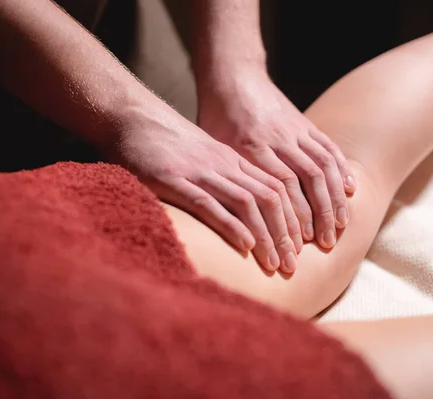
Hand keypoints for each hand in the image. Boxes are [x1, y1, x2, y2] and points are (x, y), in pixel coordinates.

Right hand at [105, 104, 301, 272]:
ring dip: (265, 236)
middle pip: (270, 198)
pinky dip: (231, 226)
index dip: (293, 220)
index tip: (299, 248)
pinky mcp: (174, 180)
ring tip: (275, 264)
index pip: (277, 189)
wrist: (133, 117)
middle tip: (293, 266)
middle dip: (286, 234)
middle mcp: (223, 165)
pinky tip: (245, 246)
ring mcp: (200, 172)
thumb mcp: (203, 158)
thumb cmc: (165, 143)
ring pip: (247, 203)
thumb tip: (237, 212)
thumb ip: (221, 180)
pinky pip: (209, 204)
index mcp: (233, 161)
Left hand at [197, 68, 355, 249]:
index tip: (296, 245)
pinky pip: (329, 147)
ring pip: (323, 166)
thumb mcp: (211, 148)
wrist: (232, 76)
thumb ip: (227, 178)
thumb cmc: (215, 118)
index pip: (277, 190)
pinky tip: (350, 190)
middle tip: (324, 244)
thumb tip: (232, 218)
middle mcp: (277, 139)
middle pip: (306, 181)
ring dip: (334, 199)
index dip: (290, 220)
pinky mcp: (305, 123)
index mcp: (250, 148)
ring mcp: (294, 130)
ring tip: (340, 226)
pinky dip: (342, 170)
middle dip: (318, 216)